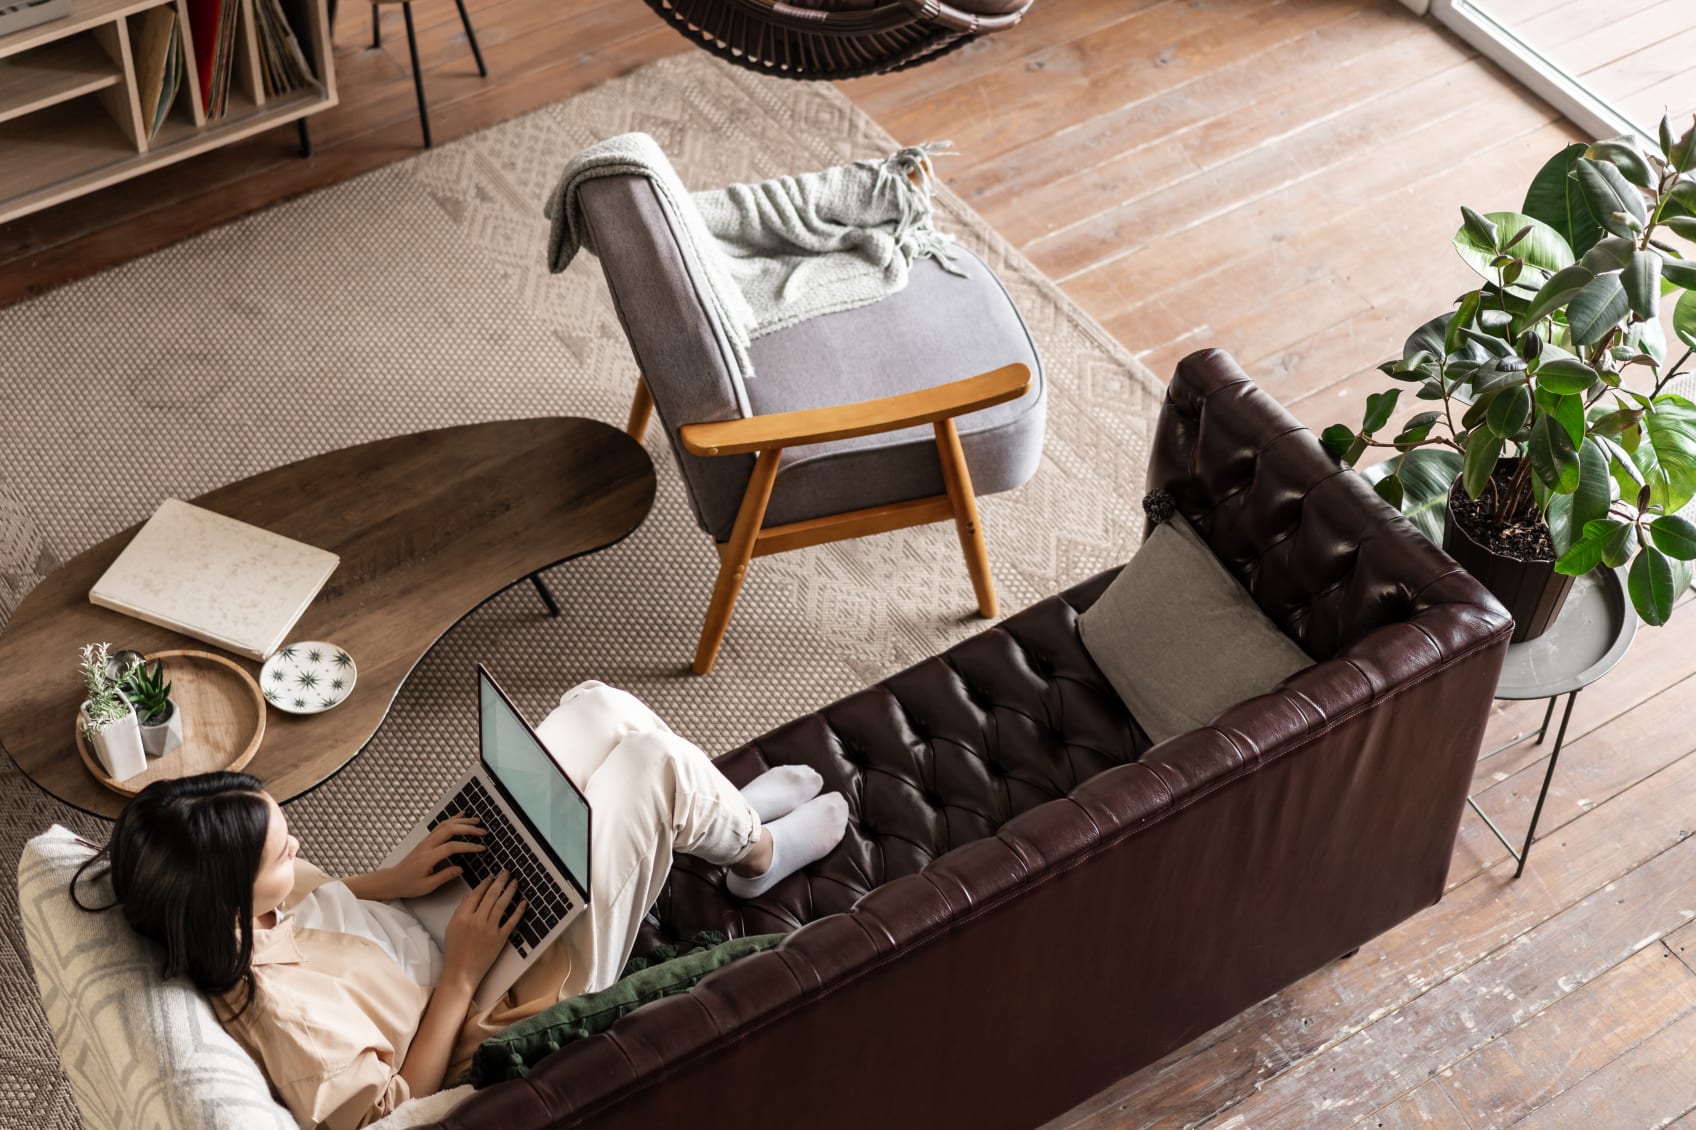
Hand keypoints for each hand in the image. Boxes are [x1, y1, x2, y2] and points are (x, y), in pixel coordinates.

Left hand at [355, 816, 487, 901]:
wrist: (391, 880)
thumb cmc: (407, 885)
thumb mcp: (426, 886)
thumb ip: (444, 876)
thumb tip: (460, 869)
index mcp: (428, 857)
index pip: (452, 847)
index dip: (468, 846)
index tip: (481, 848)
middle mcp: (427, 845)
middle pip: (450, 830)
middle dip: (468, 828)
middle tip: (483, 832)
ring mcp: (425, 841)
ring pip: (445, 825)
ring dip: (462, 821)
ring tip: (476, 821)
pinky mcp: (425, 841)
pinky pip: (440, 826)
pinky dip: (452, 819)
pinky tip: (460, 816)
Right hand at [440, 871, 525, 992]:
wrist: (461, 972)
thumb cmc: (454, 951)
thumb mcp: (452, 927)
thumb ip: (461, 910)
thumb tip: (471, 895)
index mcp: (463, 916)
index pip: (476, 894)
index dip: (485, 883)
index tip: (491, 877)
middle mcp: (477, 920)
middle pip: (491, 895)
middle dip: (500, 881)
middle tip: (506, 872)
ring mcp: (490, 929)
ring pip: (502, 904)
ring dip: (510, 891)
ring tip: (515, 882)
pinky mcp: (500, 939)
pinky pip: (512, 922)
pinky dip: (519, 911)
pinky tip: (523, 902)